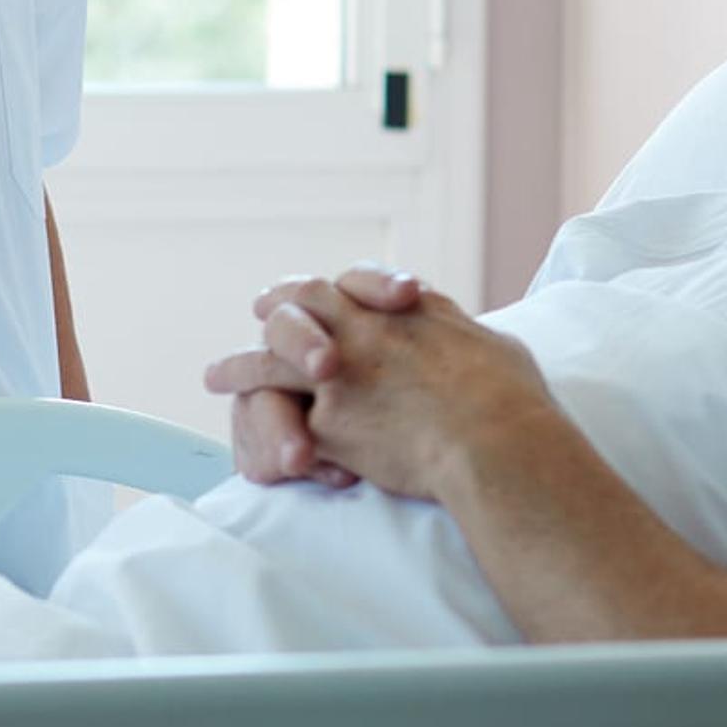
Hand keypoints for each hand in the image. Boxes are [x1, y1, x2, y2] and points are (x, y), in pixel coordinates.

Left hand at [203, 268, 556, 505]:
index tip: (309, 293)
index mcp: (404, 310)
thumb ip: (459, 335)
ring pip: (271, 360)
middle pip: (299, 305)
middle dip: (277, 309)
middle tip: (258, 311)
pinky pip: (284, 422)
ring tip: (216, 375)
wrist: (494, 442)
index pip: (351, 283)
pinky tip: (243, 436)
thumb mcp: (492, 344)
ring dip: (240, 367)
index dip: (328, 289)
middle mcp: (363, 329)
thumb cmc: (510, 400)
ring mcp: (339, 374)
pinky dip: (262, 432)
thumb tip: (462, 336)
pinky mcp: (327, 422)